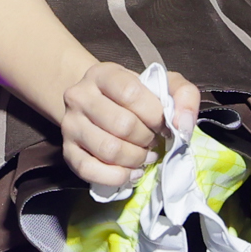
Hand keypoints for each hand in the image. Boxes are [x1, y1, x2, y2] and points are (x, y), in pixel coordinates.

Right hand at [58, 61, 198, 192]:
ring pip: (108, 149)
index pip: (130, 93)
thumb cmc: (133, 96)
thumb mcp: (161, 84)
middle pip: (122, 125)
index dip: (154, 114)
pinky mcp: (67, 151)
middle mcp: (79, 96)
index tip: (163, 123)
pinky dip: (116, 177)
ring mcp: (70, 124)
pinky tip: (131, 172)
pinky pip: (89, 170)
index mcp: (102, 74)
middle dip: (147, 139)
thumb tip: (183, 126)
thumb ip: (183, 95)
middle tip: (153, 140)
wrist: (96, 103)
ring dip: (135, 158)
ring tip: (144, 155)